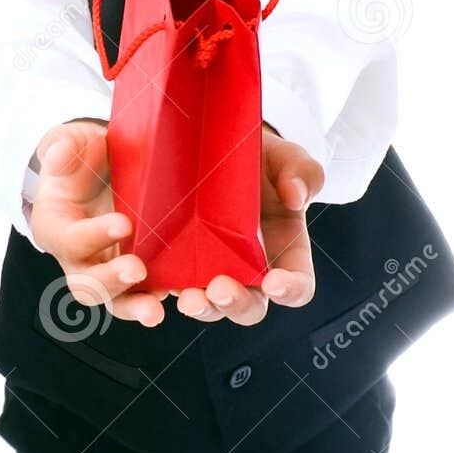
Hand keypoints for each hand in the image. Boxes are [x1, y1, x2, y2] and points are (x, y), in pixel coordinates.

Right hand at [28, 119, 169, 326]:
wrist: (100, 172)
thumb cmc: (83, 159)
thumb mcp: (71, 144)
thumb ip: (64, 148)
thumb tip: (59, 152)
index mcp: (56, 228)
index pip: (70, 240)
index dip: (94, 236)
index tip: (123, 224)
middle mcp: (77, 259)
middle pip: (87, 283)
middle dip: (111, 280)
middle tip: (137, 270)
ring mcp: (106, 271)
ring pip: (115, 300)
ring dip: (134, 307)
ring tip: (155, 311)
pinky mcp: (133, 275)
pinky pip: (143, 295)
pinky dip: (158, 298)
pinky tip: (181, 296)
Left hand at [173, 122, 324, 326]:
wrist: (216, 146)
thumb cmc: (260, 161)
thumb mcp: (287, 158)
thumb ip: (302, 172)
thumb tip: (295, 196)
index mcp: (284, 252)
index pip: (296, 285)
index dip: (291, 290)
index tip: (276, 282)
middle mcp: (247, 270)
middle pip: (249, 307)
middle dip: (236, 304)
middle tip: (220, 289)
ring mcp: (209, 269)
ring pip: (208, 305)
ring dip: (200, 307)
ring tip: (188, 297)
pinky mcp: (175, 261)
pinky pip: (168, 284)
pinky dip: (160, 291)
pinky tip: (151, 282)